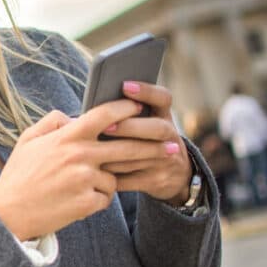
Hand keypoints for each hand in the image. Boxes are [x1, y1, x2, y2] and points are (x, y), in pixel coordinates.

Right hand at [0, 99, 173, 239]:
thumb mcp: (27, 140)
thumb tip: (73, 116)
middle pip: (126, 146)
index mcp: (66, 137)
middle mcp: (79, 155)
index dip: (125, 108)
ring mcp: (84, 180)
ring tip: (86, 185)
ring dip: (108, 180)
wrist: (8, 213)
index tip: (138, 106)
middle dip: (151, 144)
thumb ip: (52, 122)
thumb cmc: (18, 175)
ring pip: (115, 176)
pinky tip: (79, 200)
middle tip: (169, 143)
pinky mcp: (87, 202)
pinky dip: (97, 199)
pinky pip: (106, 197)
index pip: (103, 115)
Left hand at [98, 81, 192, 204]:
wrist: (174, 175)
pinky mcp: (157, 181)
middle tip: (106, 126)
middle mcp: (170, 136)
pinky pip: (131, 179)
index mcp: (163, 116)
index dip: (147, 91)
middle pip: (158, 129)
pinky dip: (111, 176)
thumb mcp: (146, 123)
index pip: (163, 98)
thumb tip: (94, 104)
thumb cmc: (144, 140)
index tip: (125, 85)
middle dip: (130, 127)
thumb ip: (126, 112)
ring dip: (115, 154)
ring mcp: (167, 160)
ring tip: (92, 151)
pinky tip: (94, 171)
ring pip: (141, 156)